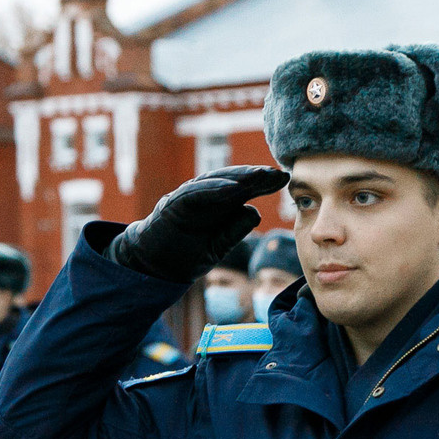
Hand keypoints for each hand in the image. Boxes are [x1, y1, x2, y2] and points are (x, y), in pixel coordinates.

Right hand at [106, 165, 286, 283]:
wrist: (152, 265)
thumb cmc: (185, 254)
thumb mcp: (217, 246)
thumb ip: (234, 230)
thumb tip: (255, 212)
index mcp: (217, 205)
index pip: (244, 189)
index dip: (264, 183)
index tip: (285, 180)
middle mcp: (204, 196)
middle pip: (234, 180)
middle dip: (256, 176)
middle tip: (278, 173)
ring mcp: (188, 197)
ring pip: (216, 182)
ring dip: (238, 177)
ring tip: (260, 175)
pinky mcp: (173, 204)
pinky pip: (195, 194)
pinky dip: (212, 190)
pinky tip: (232, 189)